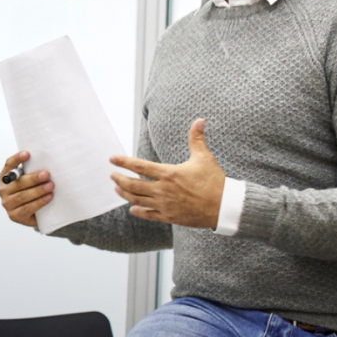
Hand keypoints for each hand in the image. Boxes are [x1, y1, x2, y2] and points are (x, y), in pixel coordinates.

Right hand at [0, 151, 51, 227]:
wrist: (34, 214)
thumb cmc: (33, 192)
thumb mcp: (30, 181)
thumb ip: (31, 172)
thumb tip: (46, 160)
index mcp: (6, 178)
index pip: (8, 166)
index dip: (16, 159)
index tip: (27, 153)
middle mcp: (3, 190)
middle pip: (18, 182)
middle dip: (33, 178)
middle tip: (46, 174)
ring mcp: (7, 204)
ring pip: (22, 196)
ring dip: (38, 190)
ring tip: (50, 186)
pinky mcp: (14, 215)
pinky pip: (27, 208)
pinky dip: (39, 202)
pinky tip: (48, 197)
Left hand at [110, 119, 224, 227]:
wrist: (224, 206)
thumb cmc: (215, 181)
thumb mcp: (204, 158)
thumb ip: (197, 139)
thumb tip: (199, 120)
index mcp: (169, 174)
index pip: (139, 166)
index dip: (123, 162)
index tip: (111, 159)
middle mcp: (163, 190)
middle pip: (132, 185)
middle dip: (119, 180)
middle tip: (112, 175)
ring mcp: (164, 205)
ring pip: (136, 200)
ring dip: (124, 194)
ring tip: (117, 189)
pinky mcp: (169, 217)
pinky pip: (147, 215)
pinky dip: (137, 211)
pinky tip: (132, 208)